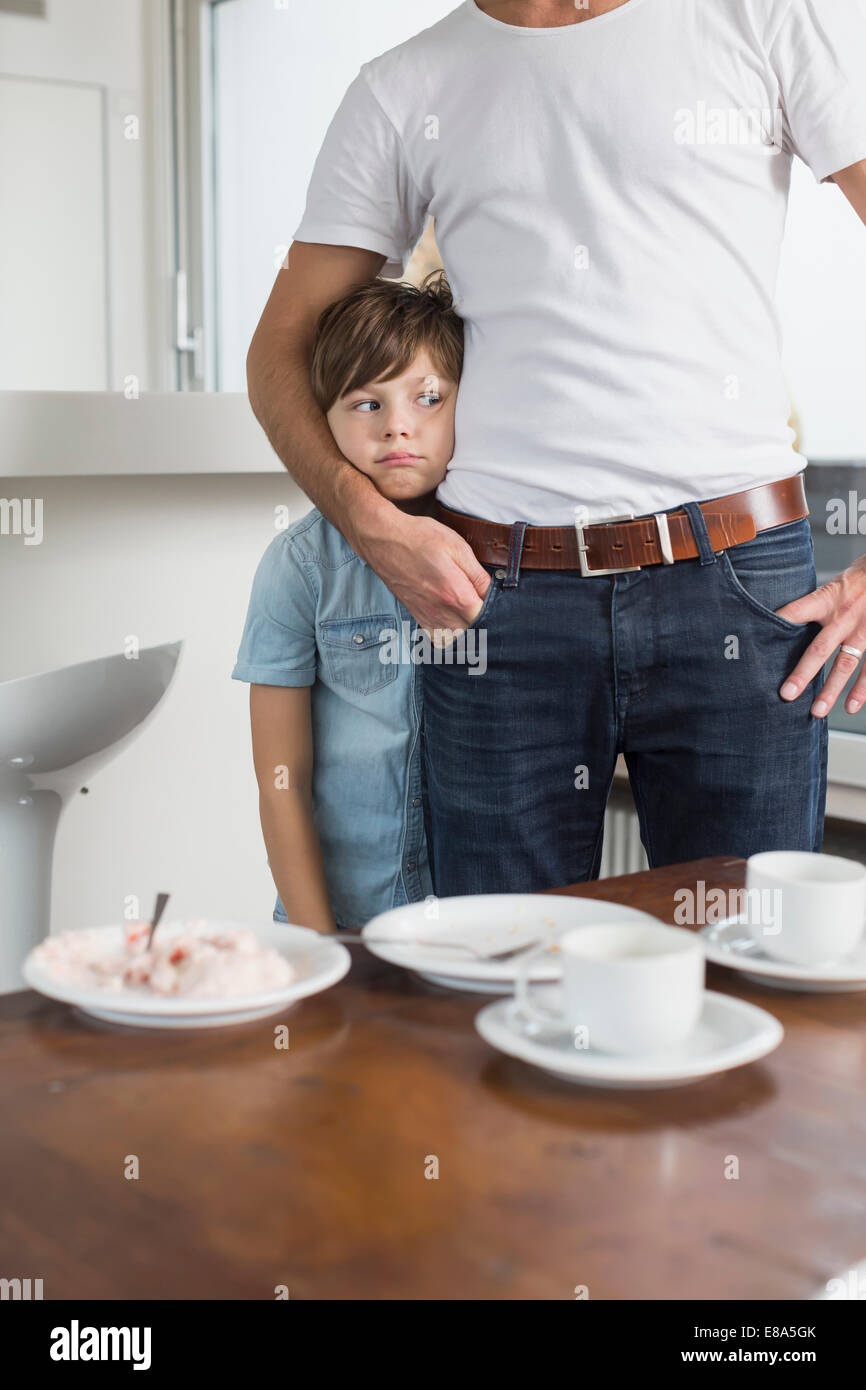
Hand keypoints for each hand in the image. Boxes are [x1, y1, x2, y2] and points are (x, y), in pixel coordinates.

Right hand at [352, 509, 491, 638]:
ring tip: (470, 612)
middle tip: (486, 604)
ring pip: (457, 639)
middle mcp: (442, 613)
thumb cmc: (420, 539)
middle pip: (474, 632)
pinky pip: (440, 638)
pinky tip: (454, 618)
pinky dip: (450, 634)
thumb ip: (479, 575)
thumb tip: (494, 592)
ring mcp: (428, 618)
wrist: (384, 540)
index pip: (487, 618)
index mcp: (456, 596)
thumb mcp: (458, 548)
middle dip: (485, 622)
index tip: (497, 599)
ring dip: (468, 629)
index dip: (498, 610)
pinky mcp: (418, 617)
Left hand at [777, 553, 865, 716]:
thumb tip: (783, 620)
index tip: (757, 639)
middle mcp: (844, 617)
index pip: (797, 612)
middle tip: (787, 694)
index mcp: (828, 600)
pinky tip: (850, 706)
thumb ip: (814, 604)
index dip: (778, 623)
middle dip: (802, 673)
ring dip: (831, 689)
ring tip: (817, 710)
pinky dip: (861, 690)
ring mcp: (863, 631)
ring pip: (845, 664)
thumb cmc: (858, 580)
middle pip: (820, 648)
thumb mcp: (833, 584)